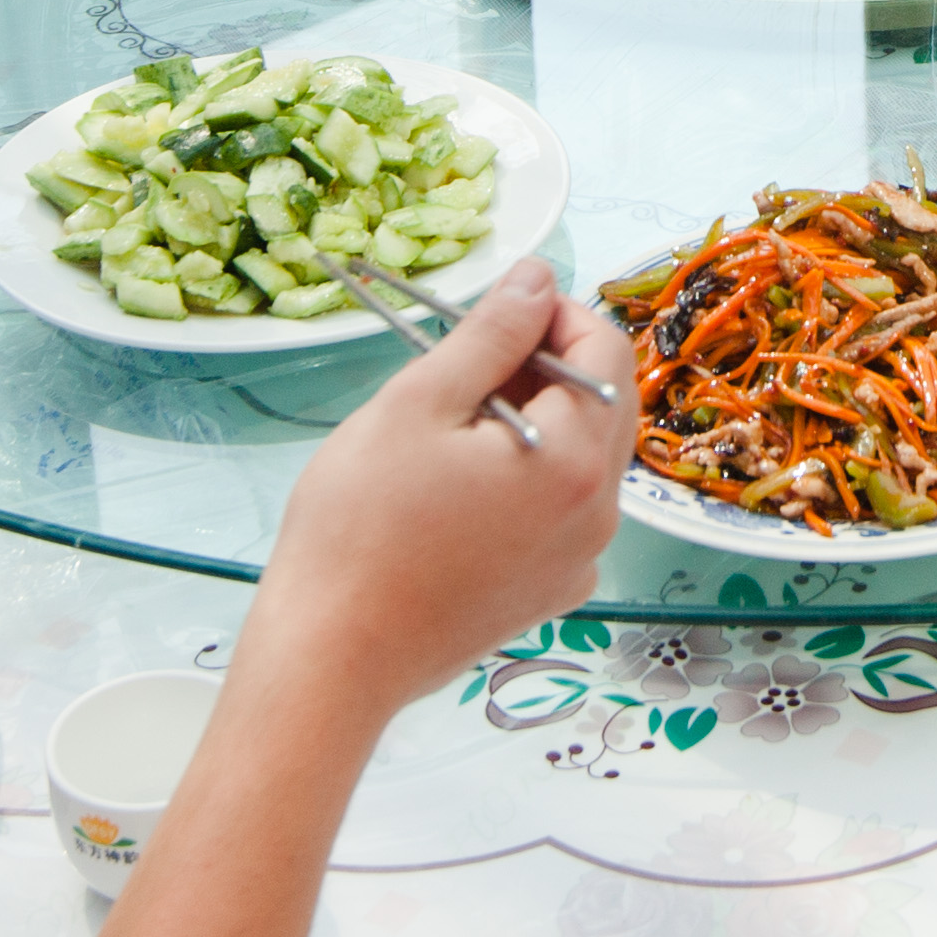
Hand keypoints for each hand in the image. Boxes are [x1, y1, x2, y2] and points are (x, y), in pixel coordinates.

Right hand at [240, 262, 632, 712]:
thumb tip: (536, 278)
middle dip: (545, 366)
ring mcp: (576, 561)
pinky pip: (558, 512)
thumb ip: (490, 333)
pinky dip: (524, 480)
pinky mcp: (548, 593)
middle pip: (603, 404)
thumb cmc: (359, 531)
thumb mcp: (419, 403)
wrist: (331, 657)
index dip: (555, 313)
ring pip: (580, 459)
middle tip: (467, 363)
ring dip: (531, 422)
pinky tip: (457, 488)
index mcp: (574, 462)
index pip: (605, 350)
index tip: (498, 310)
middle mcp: (597, 515)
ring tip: (450, 426)